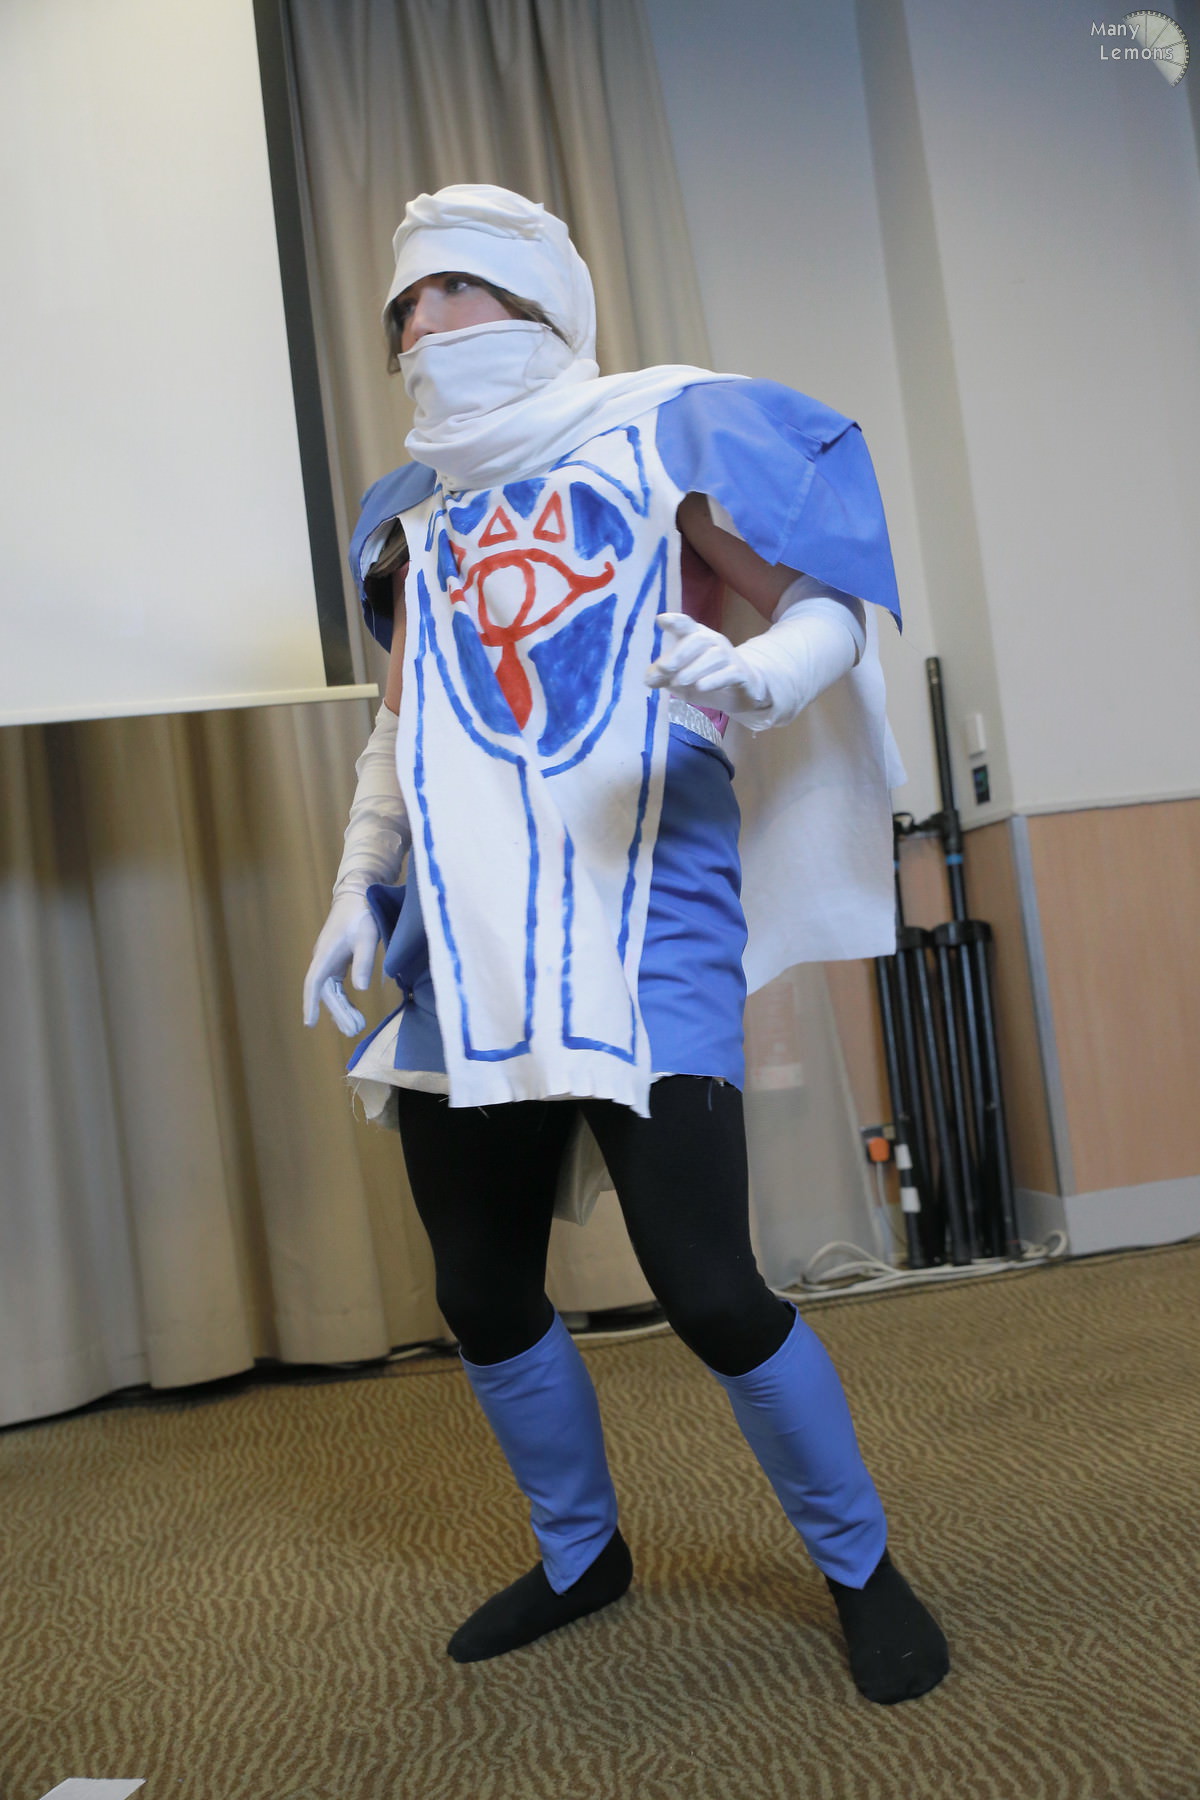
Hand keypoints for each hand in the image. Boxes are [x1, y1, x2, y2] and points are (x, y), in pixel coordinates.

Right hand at [302, 892, 380, 1034]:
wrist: (357, 895)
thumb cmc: (362, 914)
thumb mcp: (368, 936)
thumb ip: (365, 961)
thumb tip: (362, 988)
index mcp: (326, 953)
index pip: (314, 983)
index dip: (311, 1003)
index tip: (309, 1023)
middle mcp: (323, 959)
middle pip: (326, 992)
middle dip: (338, 1013)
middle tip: (354, 1031)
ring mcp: (328, 961)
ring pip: (330, 991)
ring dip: (341, 1009)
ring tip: (355, 1027)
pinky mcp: (336, 961)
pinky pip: (336, 986)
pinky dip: (343, 1000)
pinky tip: (350, 1012)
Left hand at [644, 614, 768, 715]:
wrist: (744, 687)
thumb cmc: (708, 677)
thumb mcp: (682, 677)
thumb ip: (665, 676)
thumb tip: (648, 680)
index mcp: (697, 638)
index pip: (686, 625)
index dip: (675, 621)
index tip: (660, 620)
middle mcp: (714, 642)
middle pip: (699, 640)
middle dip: (679, 654)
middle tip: (664, 669)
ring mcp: (729, 657)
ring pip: (714, 656)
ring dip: (693, 669)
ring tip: (678, 683)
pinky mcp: (740, 674)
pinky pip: (729, 673)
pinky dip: (714, 679)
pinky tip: (700, 686)